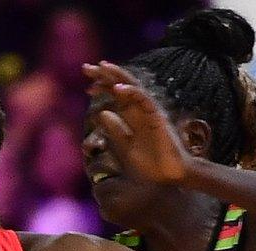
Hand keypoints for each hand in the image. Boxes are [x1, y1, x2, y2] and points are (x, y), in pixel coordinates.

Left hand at [82, 61, 189, 183]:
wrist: (169, 177)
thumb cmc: (149, 165)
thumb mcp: (125, 147)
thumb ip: (116, 131)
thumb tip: (101, 113)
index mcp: (133, 116)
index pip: (117, 96)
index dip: (103, 88)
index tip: (87, 87)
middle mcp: (141, 110)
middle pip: (122, 86)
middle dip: (104, 76)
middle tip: (86, 68)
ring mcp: (150, 112)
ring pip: (133, 87)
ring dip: (117, 76)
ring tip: (102, 67)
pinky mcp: (157, 117)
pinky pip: (144, 100)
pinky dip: (131, 92)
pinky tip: (117, 88)